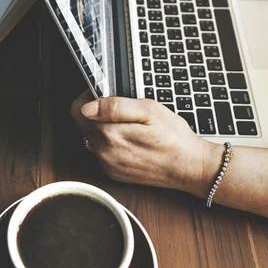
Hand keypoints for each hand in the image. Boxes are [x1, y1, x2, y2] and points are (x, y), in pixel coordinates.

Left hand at [71, 92, 219, 194]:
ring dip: (102, 128)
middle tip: (121, 109)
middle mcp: (104, 153)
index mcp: (109, 135)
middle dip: (96, 113)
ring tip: (128, 125)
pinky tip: (130, 140)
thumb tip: (88, 107)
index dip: (88, 98)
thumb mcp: (148, 110)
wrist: (189, 168)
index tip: (103, 94)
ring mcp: (108, 165)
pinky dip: (109, 143)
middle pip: (83, 125)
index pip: (77, 111)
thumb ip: (115, 106)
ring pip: (91, 139)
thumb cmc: (174, 138)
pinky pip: (101, 153)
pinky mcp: (113, 173)